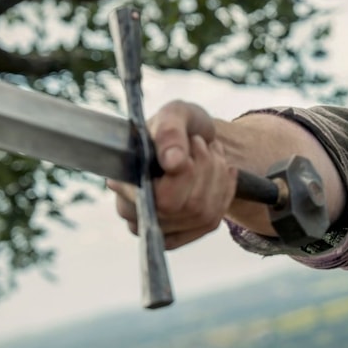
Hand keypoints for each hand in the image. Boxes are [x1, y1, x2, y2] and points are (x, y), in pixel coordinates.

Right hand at [107, 100, 237, 249]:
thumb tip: (173, 162)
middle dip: (206, 170)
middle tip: (202, 143)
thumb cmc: (178, 124)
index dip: (186, 174)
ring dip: (217, 178)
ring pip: (203, 216)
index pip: (161, 198)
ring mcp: (155, 226)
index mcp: (123, 180)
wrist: (191, 137)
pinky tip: (221, 171)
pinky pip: (211, 223)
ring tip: (211, 152)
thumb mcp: (176, 113)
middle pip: (187, 208)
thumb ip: (170, 131)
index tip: (193, 142)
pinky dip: (224, 193)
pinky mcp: (178, 235)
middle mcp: (132, 210)